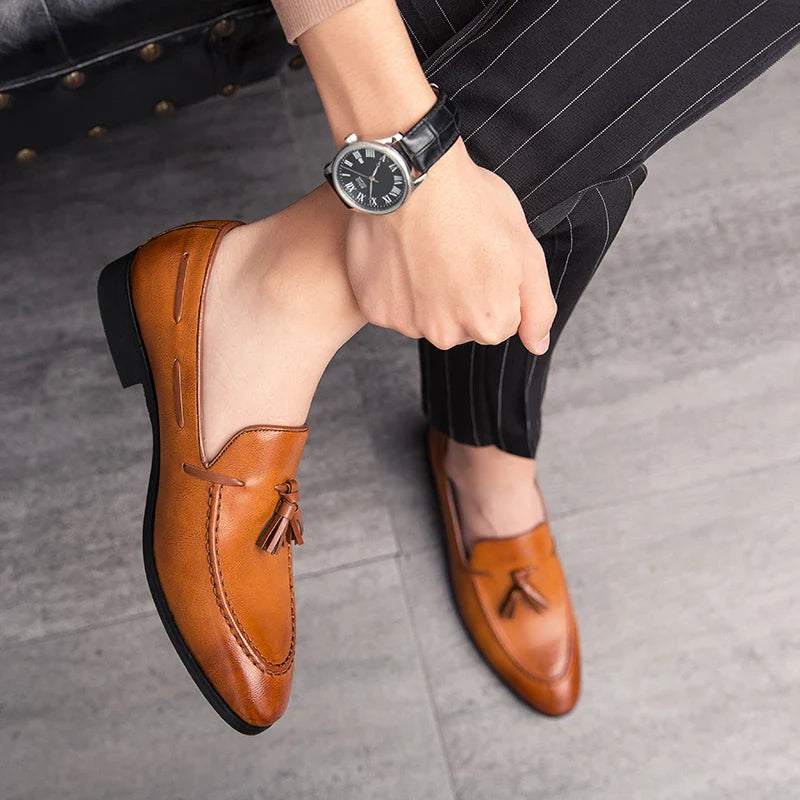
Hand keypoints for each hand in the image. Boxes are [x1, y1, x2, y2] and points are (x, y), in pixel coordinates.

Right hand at [344, 139, 555, 352]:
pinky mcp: (375, 308)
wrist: (415, 179)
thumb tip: (538, 345)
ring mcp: (408, 323)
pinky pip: (390, 305)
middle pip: (459, 325)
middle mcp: (447, 335)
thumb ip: (538, 308)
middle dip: (460, 295)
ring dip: (425, 291)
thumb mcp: (527, 253)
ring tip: (426, 251)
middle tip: (455, 252)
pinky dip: (394, 285)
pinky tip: (401, 255)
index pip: (497, 323)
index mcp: (489, 325)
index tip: (483, 259)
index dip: (494, 288)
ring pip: (424, 316)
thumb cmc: (473, 206)